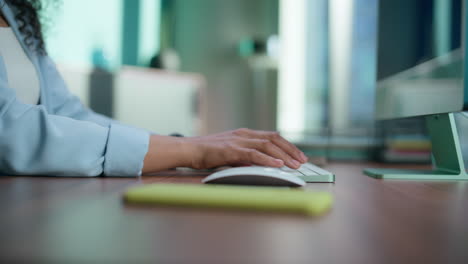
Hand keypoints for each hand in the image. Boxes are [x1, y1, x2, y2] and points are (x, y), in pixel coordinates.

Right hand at [184, 128, 307, 169]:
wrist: (189, 149)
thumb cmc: (208, 153)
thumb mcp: (231, 153)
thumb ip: (245, 156)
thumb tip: (260, 164)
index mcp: (244, 133)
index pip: (272, 136)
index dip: (288, 145)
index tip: (299, 155)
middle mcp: (244, 134)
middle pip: (274, 139)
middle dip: (291, 150)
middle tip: (303, 161)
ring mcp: (237, 140)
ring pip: (267, 145)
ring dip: (283, 155)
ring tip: (294, 165)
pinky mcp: (231, 150)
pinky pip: (253, 154)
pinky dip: (267, 159)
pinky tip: (278, 164)